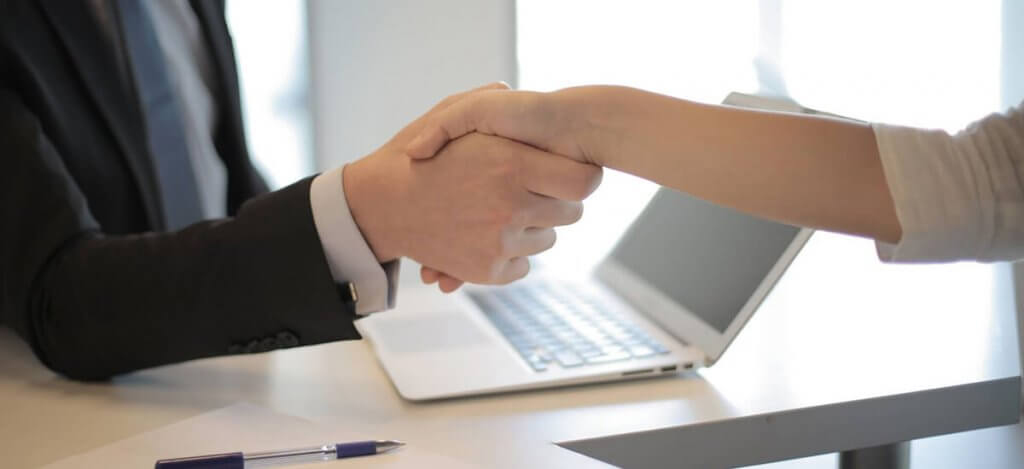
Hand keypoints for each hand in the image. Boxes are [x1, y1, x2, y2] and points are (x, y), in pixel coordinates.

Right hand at [344, 89, 602, 286]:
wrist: (379, 205)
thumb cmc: (415, 156)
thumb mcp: (448, 114)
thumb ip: (487, 101)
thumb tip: (512, 92)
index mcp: (511, 165)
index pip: (584, 181)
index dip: (581, 176)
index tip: (567, 174)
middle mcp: (511, 206)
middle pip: (571, 213)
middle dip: (555, 201)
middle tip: (531, 191)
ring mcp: (500, 242)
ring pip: (547, 240)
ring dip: (532, 228)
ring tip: (499, 211)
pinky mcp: (488, 271)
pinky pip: (523, 265)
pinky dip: (511, 255)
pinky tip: (488, 236)